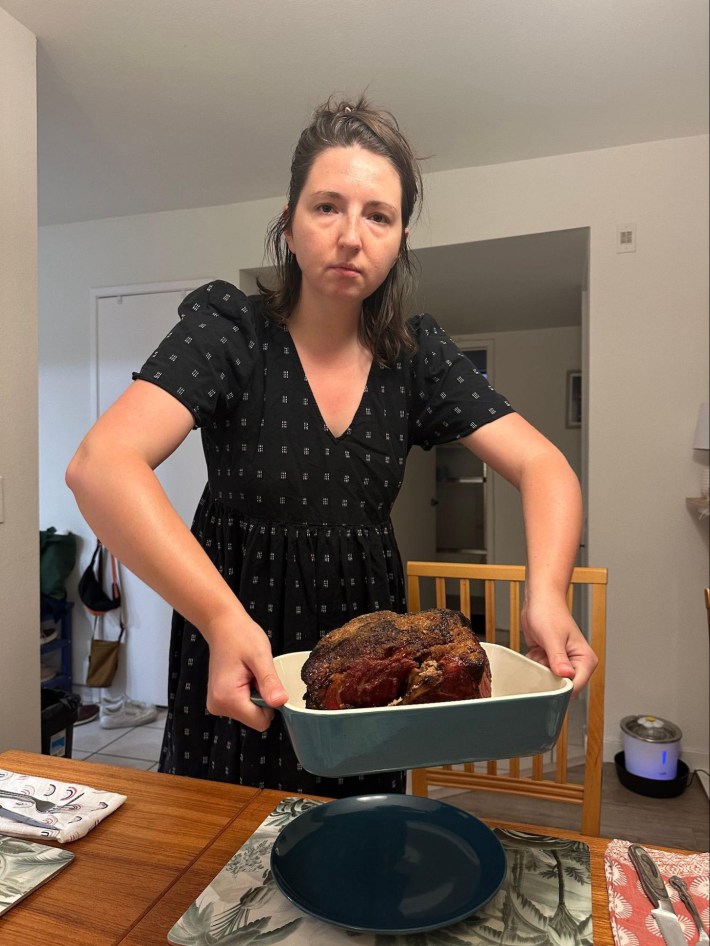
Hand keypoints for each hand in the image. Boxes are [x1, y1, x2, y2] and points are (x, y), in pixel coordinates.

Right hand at [204, 615, 288, 729]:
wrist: (222, 625)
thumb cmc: (240, 635)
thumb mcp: (260, 656)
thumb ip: (270, 682)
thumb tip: (281, 702)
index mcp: (227, 698)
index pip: (261, 721)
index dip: (270, 703)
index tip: (266, 682)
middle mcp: (218, 706)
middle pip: (255, 718)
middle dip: (262, 697)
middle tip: (255, 674)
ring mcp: (217, 704)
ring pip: (250, 712)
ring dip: (256, 694)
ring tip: (249, 672)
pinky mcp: (220, 700)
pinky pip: (244, 705)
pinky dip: (249, 692)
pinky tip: (245, 675)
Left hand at [521, 594, 597, 695]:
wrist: (539, 601)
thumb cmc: (549, 612)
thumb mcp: (552, 636)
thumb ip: (558, 658)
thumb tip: (566, 675)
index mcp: (585, 660)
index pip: (577, 686)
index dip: (561, 687)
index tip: (549, 680)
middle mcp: (576, 664)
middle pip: (562, 686)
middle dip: (548, 676)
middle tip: (544, 659)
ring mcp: (563, 663)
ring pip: (549, 681)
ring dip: (540, 669)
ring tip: (541, 651)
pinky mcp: (551, 661)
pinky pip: (541, 673)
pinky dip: (535, 664)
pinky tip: (537, 651)